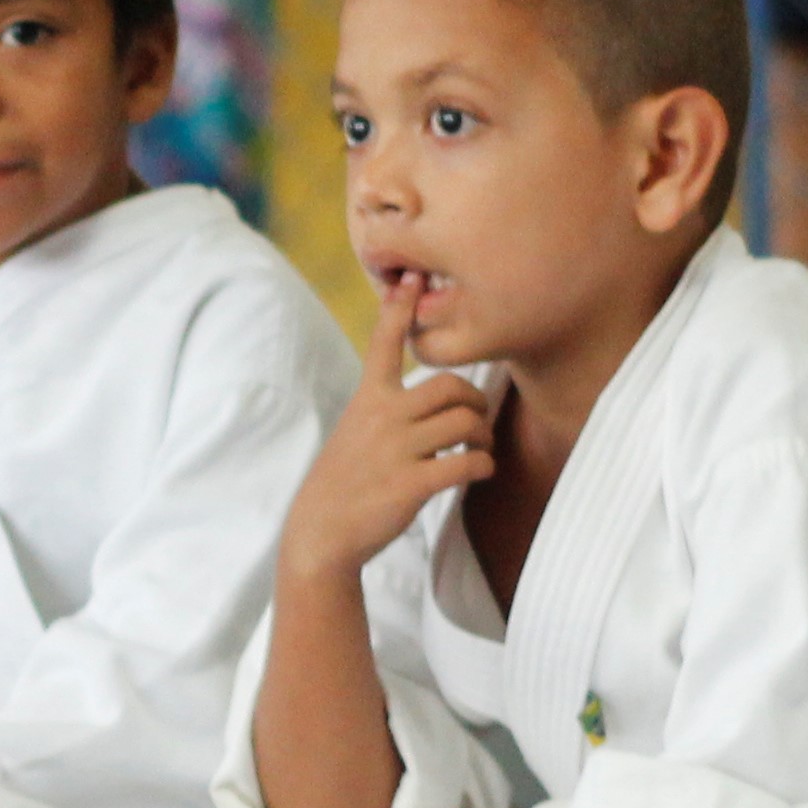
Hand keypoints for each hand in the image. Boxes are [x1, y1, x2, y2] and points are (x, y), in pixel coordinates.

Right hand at [283, 292, 500, 590]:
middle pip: (450, 386)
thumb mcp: (356, 428)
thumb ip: (386, 405)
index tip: (412, 275)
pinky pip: (467, 463)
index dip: (400, 308)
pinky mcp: (412, 485)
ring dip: (482, 434)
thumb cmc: (347, 478)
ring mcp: (397, 451)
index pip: (385, 342)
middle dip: (473, 400)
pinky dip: (483, 465)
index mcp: (368, 398)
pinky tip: (478, 470)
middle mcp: (383, 417)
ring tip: (478, 447)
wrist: (323, 531)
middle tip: (475, 419)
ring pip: (464, 421)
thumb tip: (431, 394)